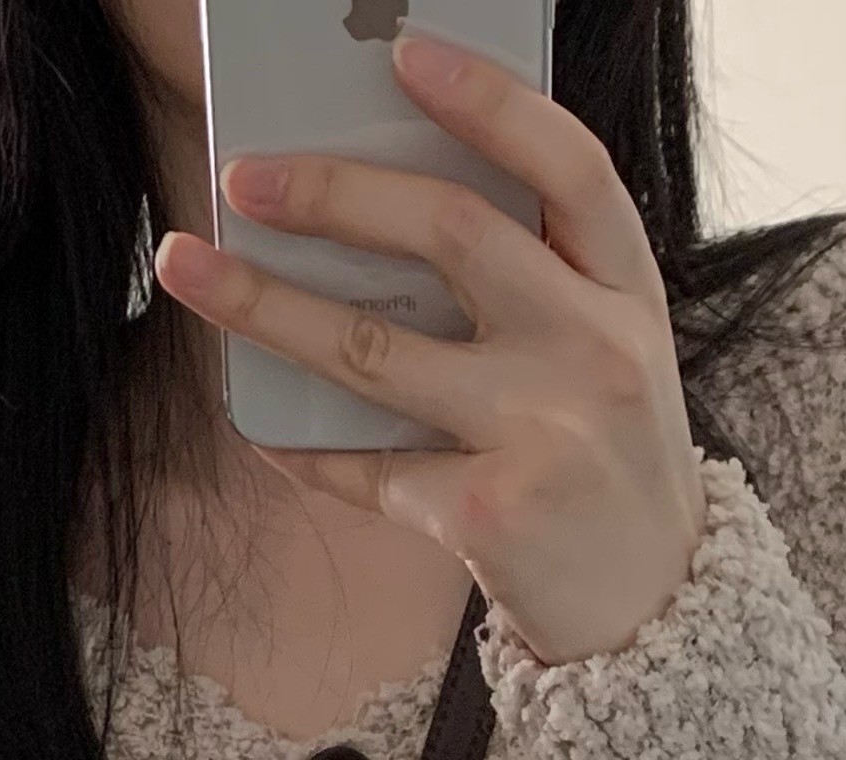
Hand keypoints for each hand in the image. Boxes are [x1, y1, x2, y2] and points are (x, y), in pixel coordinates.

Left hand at [155, 32, 706, 667]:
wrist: (657, 616)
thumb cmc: (608, 466)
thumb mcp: (608, 356)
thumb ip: (538, 284)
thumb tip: (379, 213)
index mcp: (626, 293)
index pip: (569, 166)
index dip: (490, 103)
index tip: (405, 56)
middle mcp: (594, 351)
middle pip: (453, 233)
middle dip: (333, 194)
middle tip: (243, 178)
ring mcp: (543, 435)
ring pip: (376, 352)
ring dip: (265, 306)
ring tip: (188, 268)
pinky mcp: (490, 517)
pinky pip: (369, 469)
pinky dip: (308, 451)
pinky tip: (264, 431)